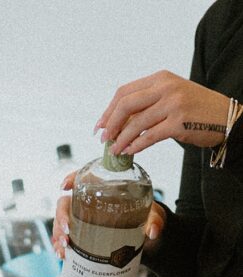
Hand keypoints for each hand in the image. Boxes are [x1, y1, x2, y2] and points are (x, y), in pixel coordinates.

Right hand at [51, 172, 166, 259]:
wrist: (144, 238)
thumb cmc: (146, 217)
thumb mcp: (153, 214)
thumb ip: (155, 219)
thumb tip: (153, 232)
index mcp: (103, 190)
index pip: (83, 179)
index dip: (71, 179)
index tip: (65, 186)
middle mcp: (88, 204)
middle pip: (65, 205)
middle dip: (61, 218)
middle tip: (67, 232)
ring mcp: (82, 221)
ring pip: (61, 224)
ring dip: (58, 236)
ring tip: (64, 249)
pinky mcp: (81, 237)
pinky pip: (65, 240)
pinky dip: (61, 248)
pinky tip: (63, 256)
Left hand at [95, 70, 229, 154]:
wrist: (224, 116)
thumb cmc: (195, 109)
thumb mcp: (171, 96)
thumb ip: (148, 104)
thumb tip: (119, 122)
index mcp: (161, 78)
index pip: (125, 91)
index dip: (108, 110)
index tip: (100, 124)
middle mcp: (166, 88)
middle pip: (126, 104)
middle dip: (110, 124)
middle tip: (103, 138)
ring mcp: (172, 105)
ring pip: (136, 123)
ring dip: (121, 139)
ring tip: (114, 150)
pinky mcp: (178, 123)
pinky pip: (149, 136)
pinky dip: (136, 146)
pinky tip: (129, 151)